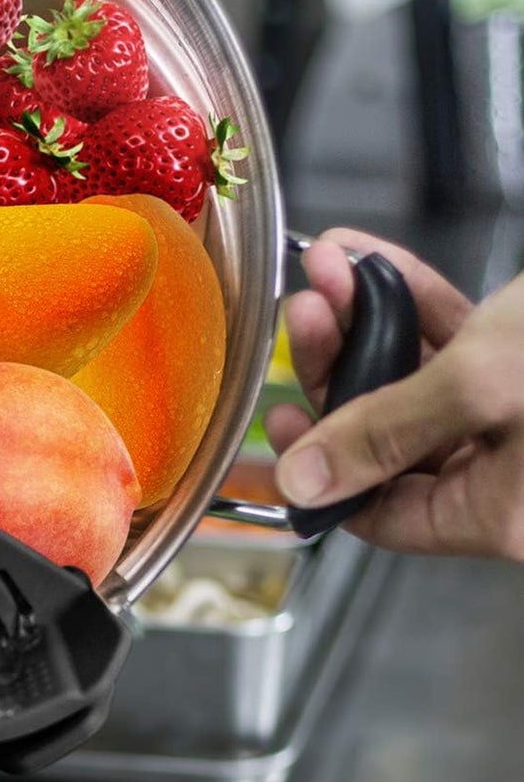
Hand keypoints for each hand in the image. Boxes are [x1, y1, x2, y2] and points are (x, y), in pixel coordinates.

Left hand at [268, 229, 523, 560]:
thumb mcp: (486, 384)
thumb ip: (387, 432)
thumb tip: (304, 482)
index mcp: (507, 516)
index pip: (383, 514)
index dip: (323, 467)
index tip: (281, 415)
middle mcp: (521, 480)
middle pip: (395, 438)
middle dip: (342, 364)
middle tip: (305, 311)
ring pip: (427, 383)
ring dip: (372, 321)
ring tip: (331, 270)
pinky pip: (469, 349)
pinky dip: (423, 305)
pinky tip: (375, 264)